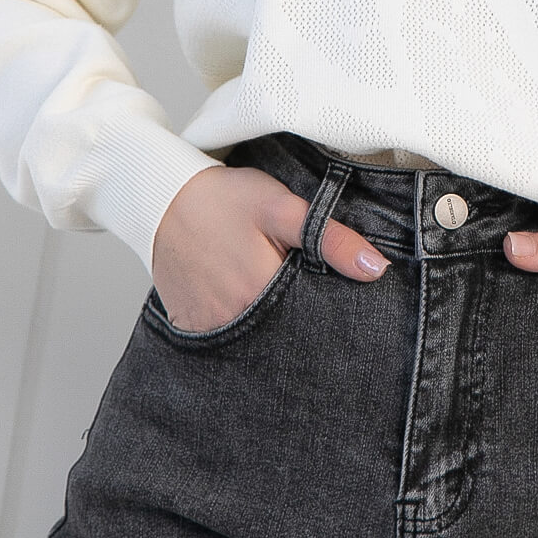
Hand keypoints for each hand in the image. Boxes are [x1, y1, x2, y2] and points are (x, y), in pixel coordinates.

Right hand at [151, 165, 391, 332]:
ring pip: (255, 339)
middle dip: (299, 321)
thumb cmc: (226, 198)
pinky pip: (224, 339)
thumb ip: (330, 239)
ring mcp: (209, 327)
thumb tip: (375, 269)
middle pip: (283, 334)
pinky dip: (239, 325)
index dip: (326, 311)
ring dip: (269, 325)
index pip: (312, 321)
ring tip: (272, 297)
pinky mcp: (190, 326)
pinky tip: (244, 303)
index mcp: (263, 292)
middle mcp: (235, 320)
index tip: (332, 300)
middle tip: (298, 294)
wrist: (162, 198)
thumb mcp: (283, 207)